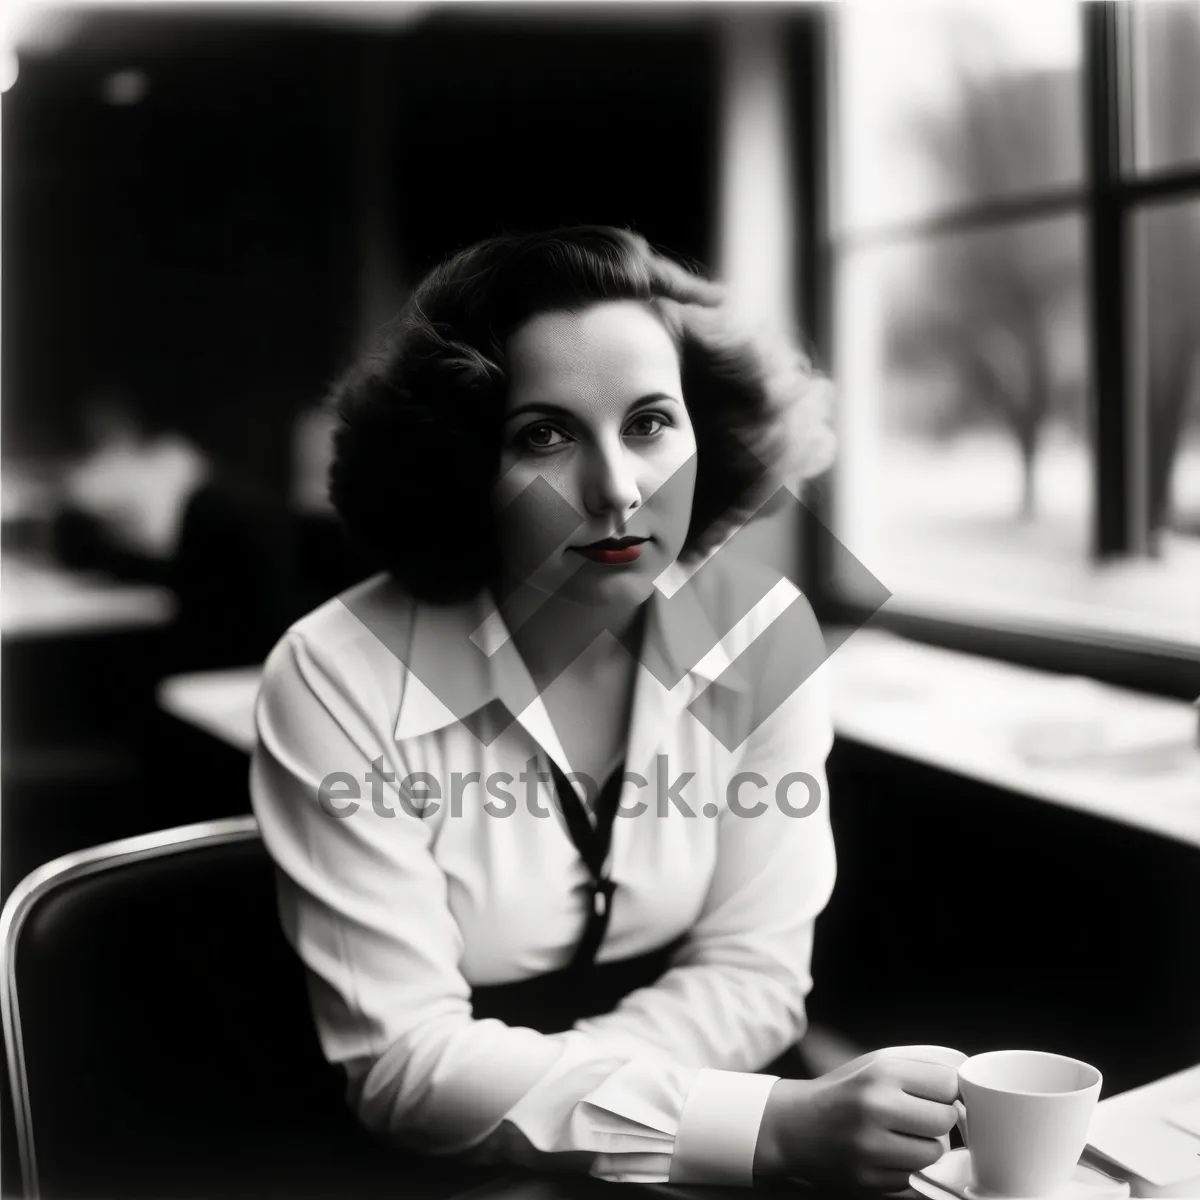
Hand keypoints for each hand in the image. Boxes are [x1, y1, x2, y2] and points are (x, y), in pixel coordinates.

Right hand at [755, 1045, 965, 1192]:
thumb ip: (924, 1061)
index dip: (947, 1091)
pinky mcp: (867, 1180)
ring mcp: (870, 1147)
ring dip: (925, 1147)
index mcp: (880, 1071)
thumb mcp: (876, 1062)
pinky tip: (885, 1155)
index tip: (935, 1094)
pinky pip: (913, 1178)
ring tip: (901, 1137)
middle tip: (917, 1117)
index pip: (948, 1083)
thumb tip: (968, 1070)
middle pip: (945, 1120)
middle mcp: (874, 1106)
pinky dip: (906, 1168)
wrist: (793, 1126)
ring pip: (934, 1153)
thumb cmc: (844, 1091)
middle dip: (938, 1121)